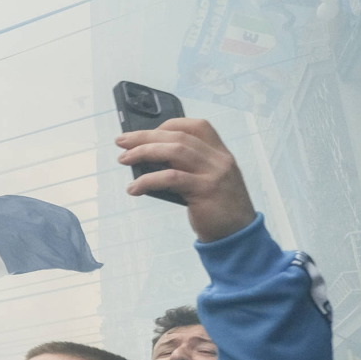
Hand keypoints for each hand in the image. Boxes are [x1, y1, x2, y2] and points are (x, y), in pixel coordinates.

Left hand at [117, 116, 255, 241]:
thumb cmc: (216, 209)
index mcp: (220, 154)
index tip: (147, 132)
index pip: (198, 126)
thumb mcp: (206, 181)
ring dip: (143, 152)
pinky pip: (171, 178)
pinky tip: (134, 188)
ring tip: (123, 159)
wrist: (238, 234)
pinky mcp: (205, 190)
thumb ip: (187, 168)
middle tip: (121, 141)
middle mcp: (219, 159)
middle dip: (146, 136)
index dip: (170, 124)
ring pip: (174, 151)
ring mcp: (214, 173)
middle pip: (179, 137)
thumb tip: (149, 159)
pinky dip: (148, 180)